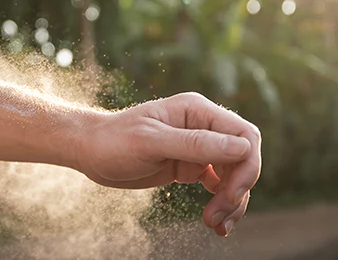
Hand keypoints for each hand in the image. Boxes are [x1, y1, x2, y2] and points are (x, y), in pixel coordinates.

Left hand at [74, 92, 261, 236]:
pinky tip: (216, 223)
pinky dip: (222, 204)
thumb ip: (195, 144)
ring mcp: (198, 147)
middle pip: (244, 158)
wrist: (90, 151)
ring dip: (232, 202)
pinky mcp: (191, 166)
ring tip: (216, 226)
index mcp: (197, 111)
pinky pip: (219, 185)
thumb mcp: (151, 142)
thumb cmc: (114, 140)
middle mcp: (203, 126)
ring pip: (234, 175)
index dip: (247, 166)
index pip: (244, 135)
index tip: (231, 195)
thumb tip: (242, 148)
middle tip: (218, 217)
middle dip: (238, 189)